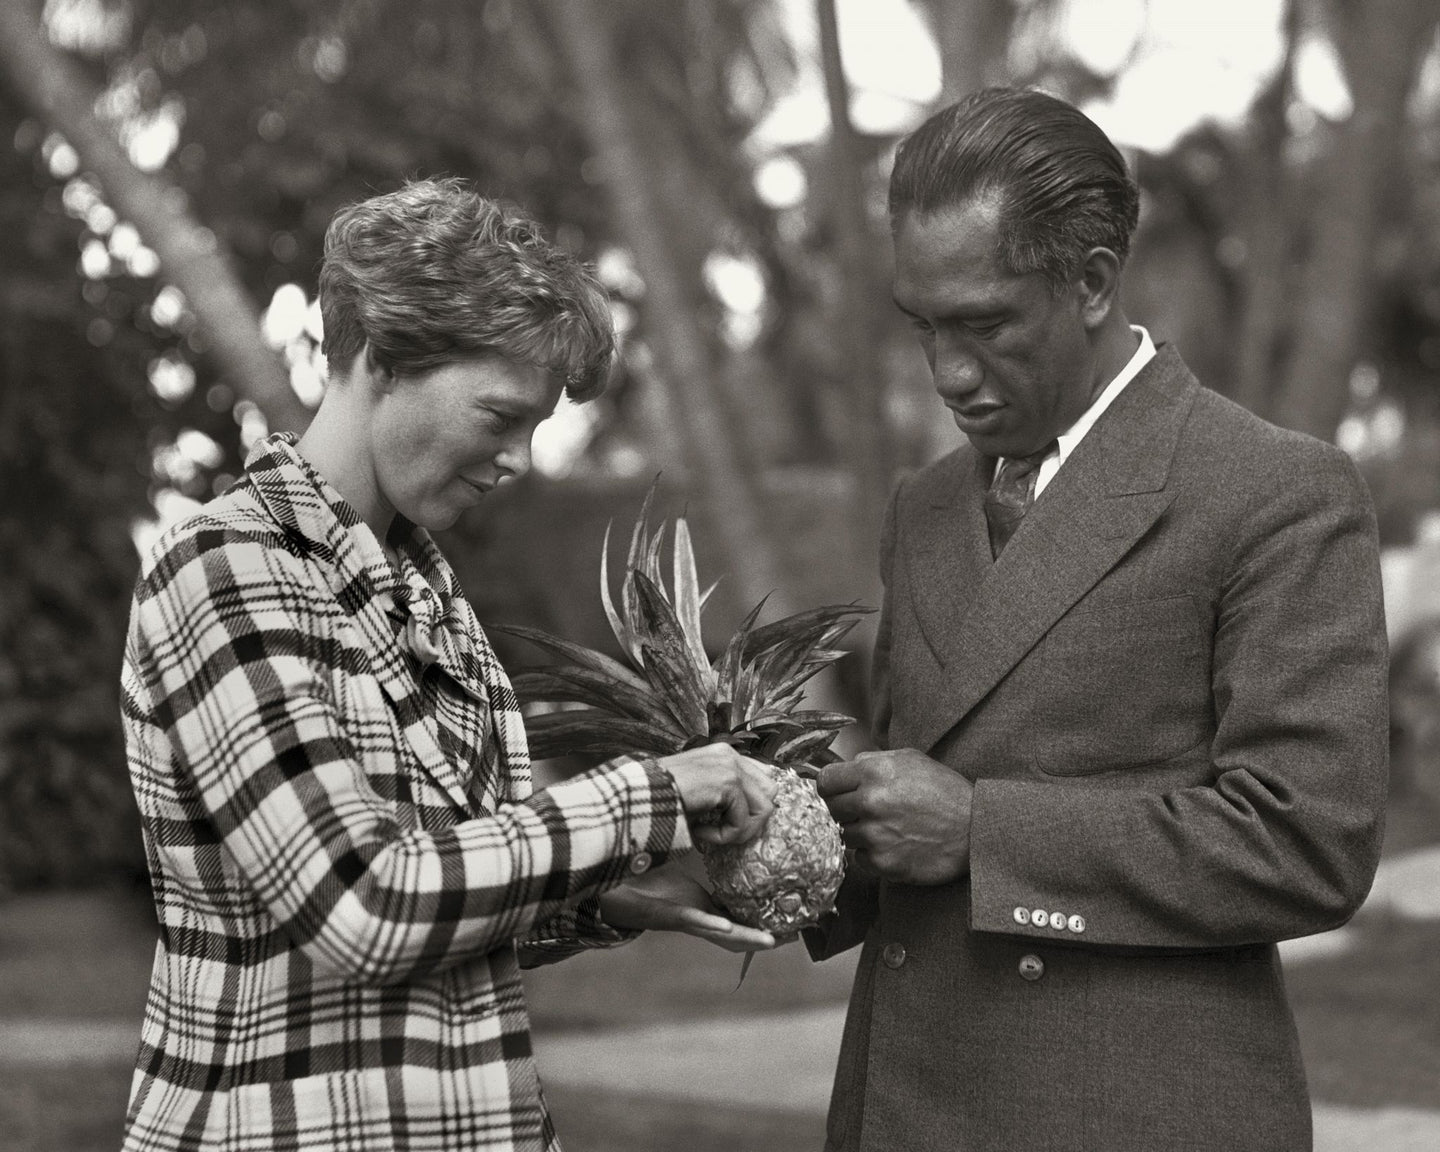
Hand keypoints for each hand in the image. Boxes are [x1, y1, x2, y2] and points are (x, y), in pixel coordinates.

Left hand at [596, 861, 778, 952]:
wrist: (606, 888)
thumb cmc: (640, 880)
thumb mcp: (676, 868)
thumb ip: (697, 856)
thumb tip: (719, 835)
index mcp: (701, 907)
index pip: (739, 916)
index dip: (765, 921)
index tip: (793, 923)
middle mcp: (696, 918)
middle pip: (737, 932)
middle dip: (764, 936)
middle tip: (794, 937)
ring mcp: (683, 919)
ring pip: (719, 933)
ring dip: (745, 937)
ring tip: (771, 940)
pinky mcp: (665, 915)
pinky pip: (690, 920)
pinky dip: (709, 924)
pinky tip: (724, 925)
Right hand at [655, 744, 775, 846]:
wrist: (638, 797)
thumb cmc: (661, 799)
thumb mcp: (699, 792)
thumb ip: (725, 795)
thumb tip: (754, 814)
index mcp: (724, 754)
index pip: (763, 779)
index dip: (751, 807)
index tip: (723, 821)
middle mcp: (730, 755)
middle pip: (771, 792)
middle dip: (751, 819)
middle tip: (721, 830)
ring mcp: (731, 766)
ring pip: (764, 810)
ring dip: (738, 830)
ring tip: (709, 832)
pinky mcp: (728, 783)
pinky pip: (743, 822)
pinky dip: (724, 836)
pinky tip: (700, 831)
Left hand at [817, 749, 971, 885]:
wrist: (976, 829)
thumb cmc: (945, 792)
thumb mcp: (911, 760)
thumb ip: (873, 760)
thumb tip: (846, 767)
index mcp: (873, 772)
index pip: (825, 781)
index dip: (832, 787)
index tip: (839, 793)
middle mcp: (870, 802)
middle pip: (831, 809)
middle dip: (846, 809)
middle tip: (869, 812)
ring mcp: (875, 834)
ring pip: (844, 835)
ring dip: (860, 833)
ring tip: (888, 828)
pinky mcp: (883, 862)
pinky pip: (859, 858)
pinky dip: (872, 854)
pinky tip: (895, 845)